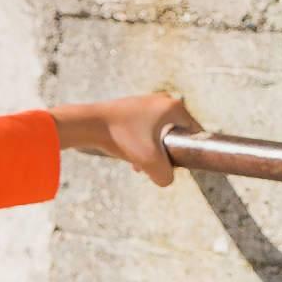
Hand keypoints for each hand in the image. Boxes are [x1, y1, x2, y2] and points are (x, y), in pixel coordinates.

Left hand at [51, 91, 203, 186]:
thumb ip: (165, 175)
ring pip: (156, 135)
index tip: (176, 165)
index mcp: (174, 107)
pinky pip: (142, 131)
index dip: (187, 151)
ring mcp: (145, 103)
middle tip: (153, 168)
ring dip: (149, 153)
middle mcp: (162, 100)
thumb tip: (167, 180)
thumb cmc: (121, 138)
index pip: (193, 132)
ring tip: (138, 166)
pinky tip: (129, 158)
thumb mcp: (149, 162)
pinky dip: (138, 146)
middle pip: (173, 135)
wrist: (88, 124)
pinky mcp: (130, 109)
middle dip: (164, 154)